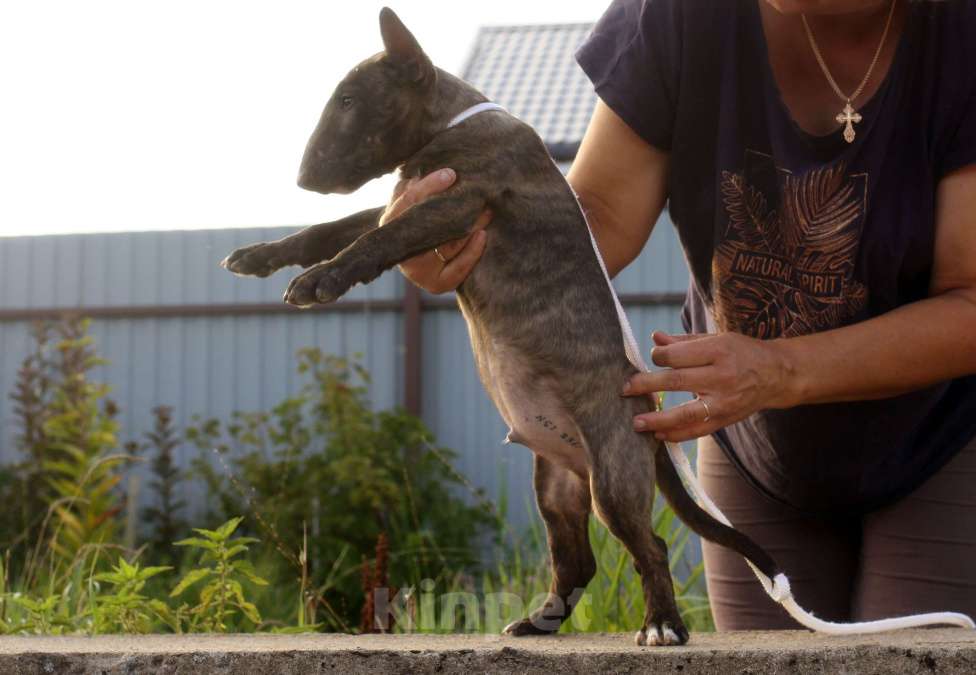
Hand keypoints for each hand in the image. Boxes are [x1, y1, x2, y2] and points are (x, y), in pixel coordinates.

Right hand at [385, 168, 490, 293]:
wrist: (431, 259)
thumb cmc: (426, 218)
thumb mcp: (419, 199)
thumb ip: (421, 186)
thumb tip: (438, 168)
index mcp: (392, 222)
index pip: (408, 201)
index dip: (429, 186)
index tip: (450, 174)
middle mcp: (400, 248)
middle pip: (427, 226)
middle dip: (452, 208)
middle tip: (478, 193)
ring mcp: (416, 271)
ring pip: (445, 246)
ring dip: (468, 227)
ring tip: (487, 211)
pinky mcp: (435, 284)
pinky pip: (455, 270)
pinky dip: (470, 253)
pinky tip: (482, 235)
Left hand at [621, 331, 793, 441]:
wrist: (777, 375)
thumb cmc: (741, 352)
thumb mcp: (716, 339)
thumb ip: (683, 342)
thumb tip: (654, 338)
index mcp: (718, 351)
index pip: (677, 356)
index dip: (658, 357)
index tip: (652, 358)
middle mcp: (722, 377)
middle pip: (676, 382)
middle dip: (646, 385)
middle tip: (624, 389)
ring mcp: (725, 402)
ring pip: (686, 413)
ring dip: (658, 419)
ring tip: (637, 423)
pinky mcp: (726, 420)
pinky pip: (698, 431)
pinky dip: (677, 435)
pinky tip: (659, 435)